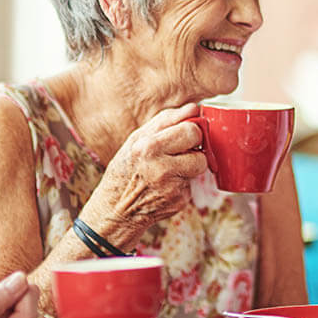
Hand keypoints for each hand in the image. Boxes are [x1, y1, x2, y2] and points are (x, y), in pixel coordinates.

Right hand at [90, 104, 208, 230]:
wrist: (117, 210)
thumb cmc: (126, 169)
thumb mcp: (136, 140)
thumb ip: (165, 121)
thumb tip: (194, 108)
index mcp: (147, 147)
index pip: (189, 129)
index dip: (191, 129)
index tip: (186, 132)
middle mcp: (160, 167)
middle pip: (199, 144)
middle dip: (194, 144)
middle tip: (181, 149)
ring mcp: (172, 186)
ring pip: (200, 164)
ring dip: (191, 164)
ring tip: (171, 168)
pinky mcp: (180, 200)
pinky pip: (193, 182)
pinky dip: (183, 182)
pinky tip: (167, 185)